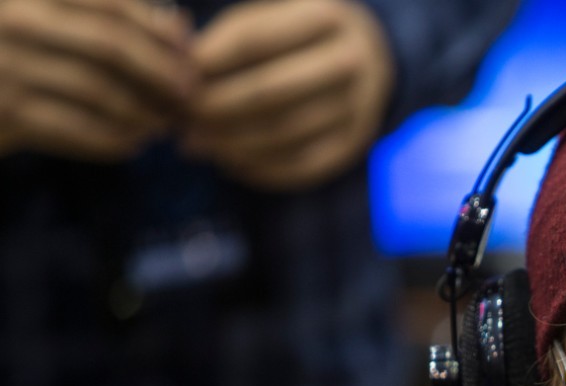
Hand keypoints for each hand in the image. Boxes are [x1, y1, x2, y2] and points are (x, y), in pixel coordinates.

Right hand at [0, 0, 192, 159]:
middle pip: (110, 46)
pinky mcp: (7, 114)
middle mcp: (15, 22)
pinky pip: (77, 130)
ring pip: (99, 92)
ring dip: (142, 112)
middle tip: (189, 94)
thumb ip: (105, 17)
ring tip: (163, 123)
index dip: (156, 29)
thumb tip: (178, 24)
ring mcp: (7, 68)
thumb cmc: (14, 55)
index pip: (109, 4)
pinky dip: (113, 139)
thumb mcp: (47, 21)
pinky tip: (132, 144)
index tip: (190, 53)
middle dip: (160, 72)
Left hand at [182, 0, 393, 190]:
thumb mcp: (267, 15)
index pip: (254, 41)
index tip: (175, 76)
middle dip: (216, 107)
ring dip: (231, 142)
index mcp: (325, 16)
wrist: (365, 59)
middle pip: (269, 91)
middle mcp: (349, 61)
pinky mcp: (353, 143)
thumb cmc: (294, 34)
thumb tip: (177, 64)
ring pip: (283, 133)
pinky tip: (228, 161)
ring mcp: (356, 106)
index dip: (208, 61)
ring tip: (196, 142)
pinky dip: (258, 167)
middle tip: (183, 117)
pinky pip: (300, 164)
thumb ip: (222, 35)